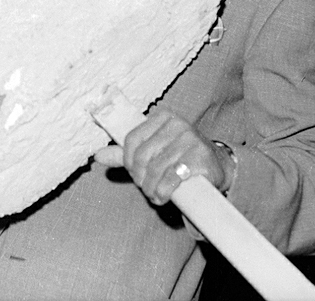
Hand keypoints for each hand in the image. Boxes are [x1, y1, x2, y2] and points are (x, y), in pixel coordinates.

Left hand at [94, 109, 234, 204]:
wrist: (217, 166)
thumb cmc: (178, 157)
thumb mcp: (153, 150)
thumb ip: (126, 153)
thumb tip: (97, 156)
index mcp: (162, 117)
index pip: (132, 139)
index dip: (128, 161)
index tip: (134, 174)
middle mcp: (177, 124)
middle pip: (143, 155)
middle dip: (140, 177)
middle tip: (145, 188)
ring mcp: (191, 139)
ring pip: (156, 169)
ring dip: (151, 188)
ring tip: (154, 194)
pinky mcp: (201, 158)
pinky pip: (172, 178)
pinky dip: (163, 191)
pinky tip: (163, 196)